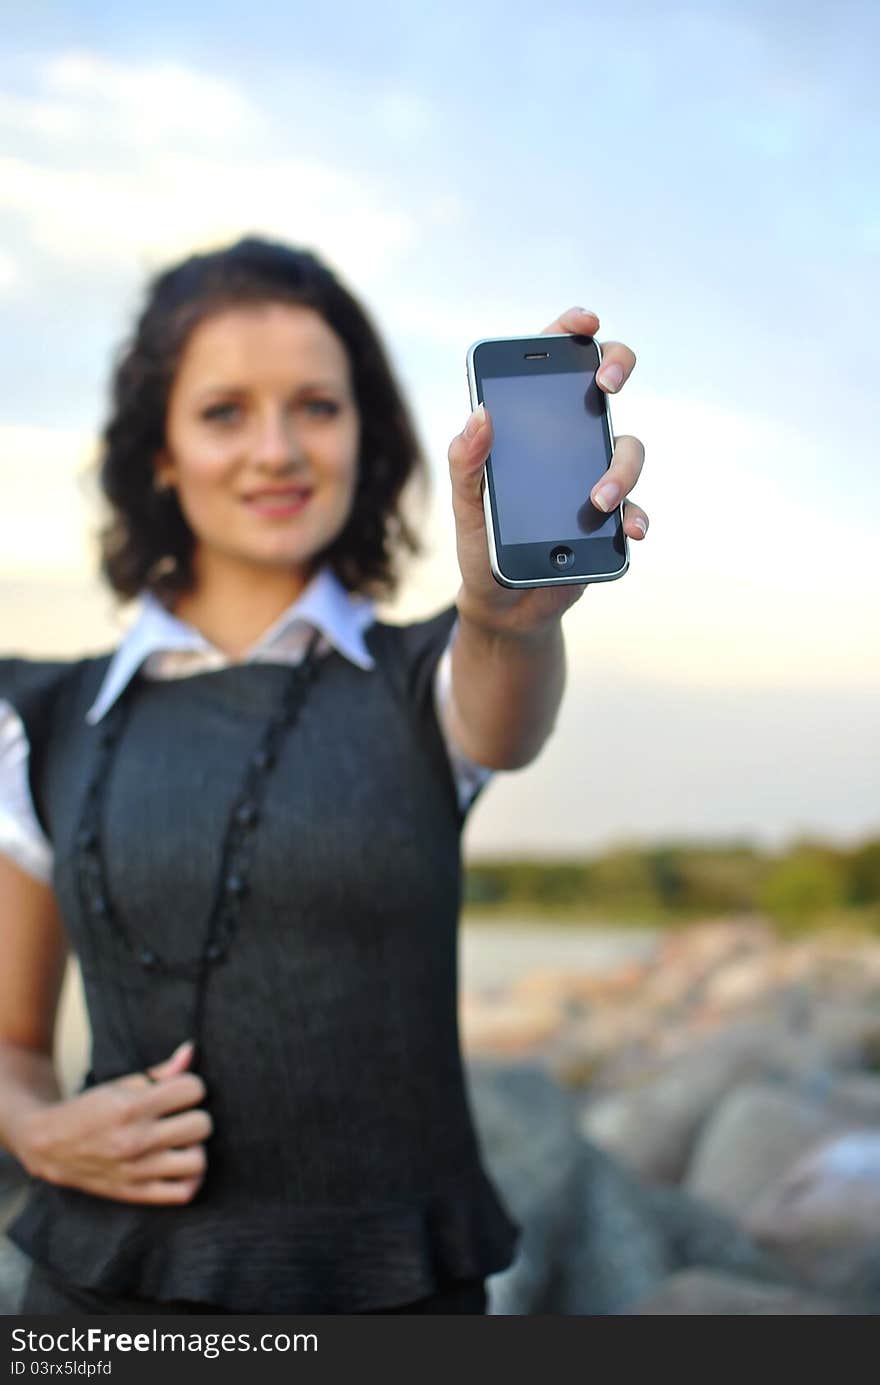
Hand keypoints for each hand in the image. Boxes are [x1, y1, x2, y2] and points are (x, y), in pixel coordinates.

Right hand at [16, 1040, 212, 1204]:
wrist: (50, 1145)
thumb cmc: (91, 1108)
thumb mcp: (122, 1083)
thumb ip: (161, 1071)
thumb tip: (192, 1051)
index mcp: (132, 1107)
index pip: (194, 1090)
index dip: (191, 1087)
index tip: (180, 1092)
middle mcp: (136, 1140)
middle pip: (201, 1125)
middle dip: (195, 1115)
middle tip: (179, 1116)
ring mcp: (137, 1171)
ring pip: (198, 1161)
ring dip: (195, 1147)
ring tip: (182, 1141)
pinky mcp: (135, 1193)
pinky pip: (183, 1193)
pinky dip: (191, 1179)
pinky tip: (182, 1164)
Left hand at [447, 305, 646, 638]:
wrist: (503, 603)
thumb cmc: (481, 543)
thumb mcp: (464, 504)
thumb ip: (466, 461)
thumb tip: (480, 414)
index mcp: (533, 428)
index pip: (555, 365)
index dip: (572, 333)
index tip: (583, 324)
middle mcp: (571, 444)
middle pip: (608, 386)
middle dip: (616, 368)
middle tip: (605, 386)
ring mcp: (596, 478)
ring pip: (627, 450)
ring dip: (620, 469)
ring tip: (597, 502)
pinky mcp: (610, 522)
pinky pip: (635, 511)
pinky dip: (635, 518)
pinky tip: (628, 529)